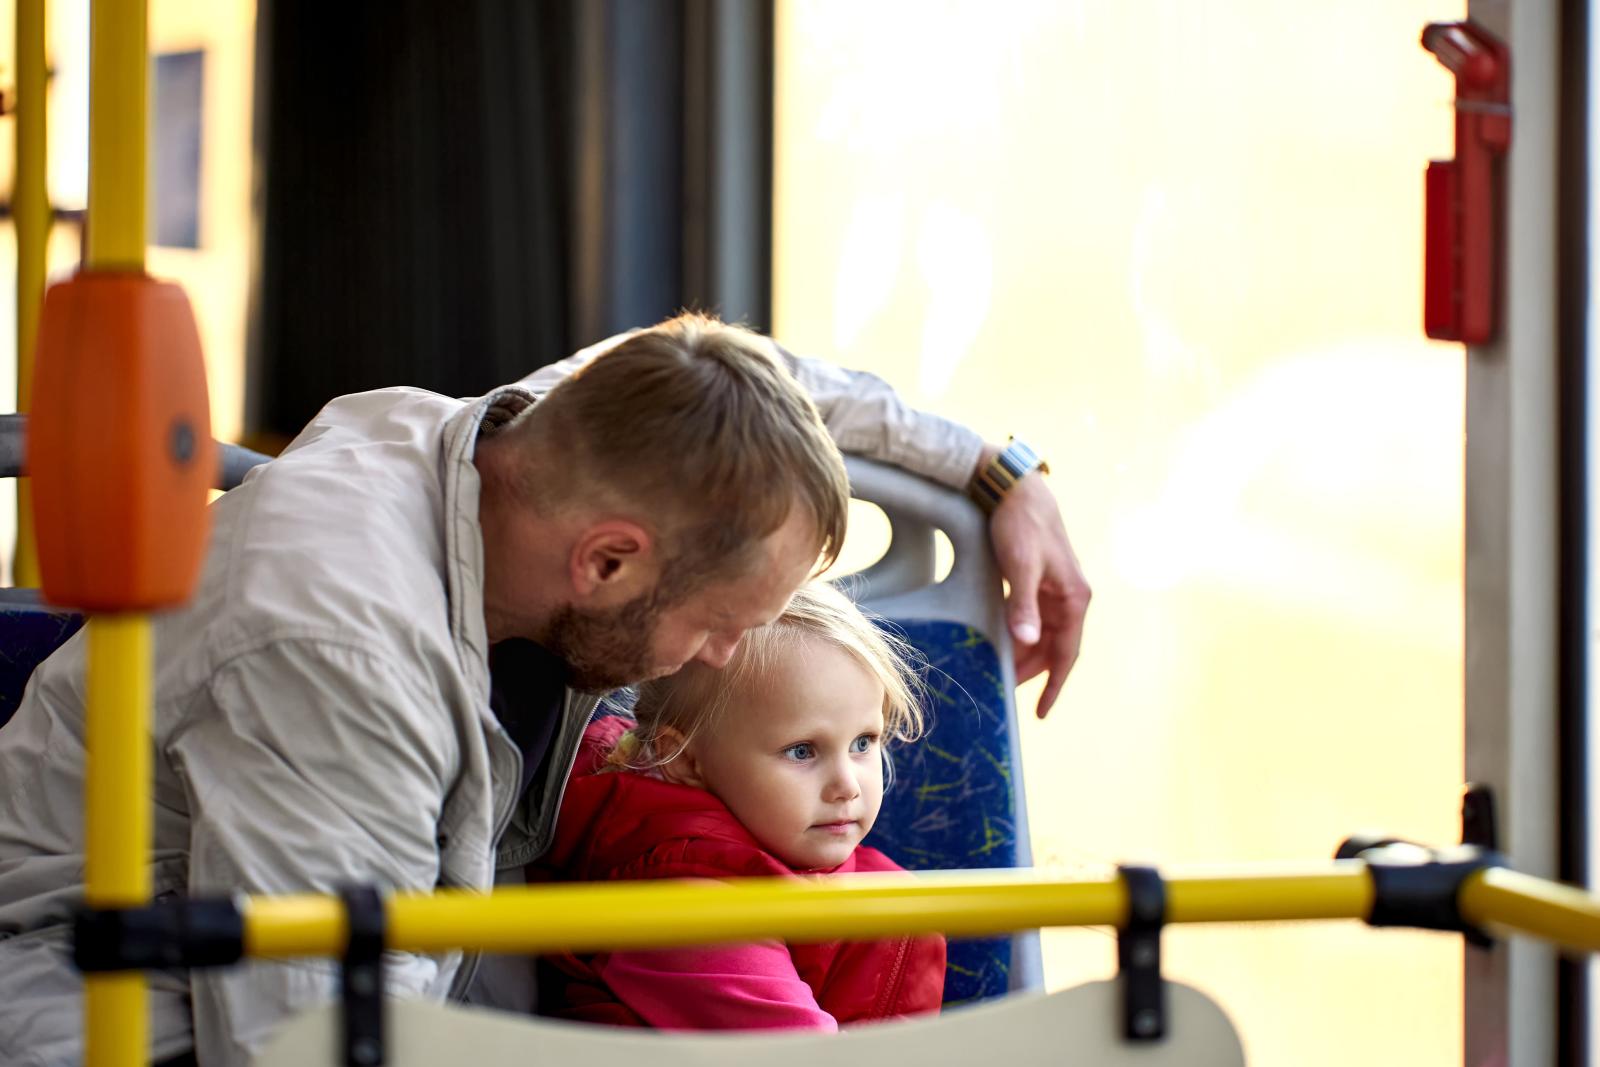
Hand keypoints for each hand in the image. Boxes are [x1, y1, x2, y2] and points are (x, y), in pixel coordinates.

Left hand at [981, 448, 1090, 717]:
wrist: (1015, 488)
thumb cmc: (1020, 525)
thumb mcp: (1020, 566)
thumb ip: (1023, 605)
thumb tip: (1027, 641)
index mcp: (1074, 596)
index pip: (1066, 652)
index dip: (1054, 684)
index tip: (1041, 712)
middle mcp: (1070, 596)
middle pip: (1055, 647)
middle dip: (1034, 672)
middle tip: (1008, 693)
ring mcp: (1056, 588)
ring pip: (1044, 634)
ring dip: (1027, 654)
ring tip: (1002, 672)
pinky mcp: (1040, 580)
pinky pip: (1034, 618)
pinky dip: (1021, 633)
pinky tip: (1004, 643)